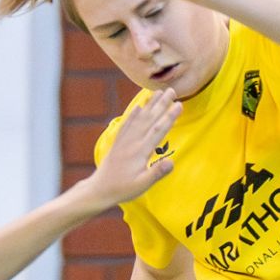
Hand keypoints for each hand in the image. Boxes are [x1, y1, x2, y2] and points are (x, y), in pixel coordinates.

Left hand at [90, 89, 180, 205]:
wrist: (100, 188)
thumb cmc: (123, 188)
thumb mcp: (142, 184)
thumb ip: (157, 173)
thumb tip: (172, 162)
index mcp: (140, 151)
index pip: (158, 130)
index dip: (169, 117)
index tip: (179, 104)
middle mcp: (132, 142)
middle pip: (149, 119)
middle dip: (162, 104)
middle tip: (172, 90)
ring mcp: (124, 140)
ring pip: (139, 118)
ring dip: (149, 105)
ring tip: (158, 93)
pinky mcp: (118, 142)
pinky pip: (126, 124)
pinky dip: (133, 114)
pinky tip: (138, 107)